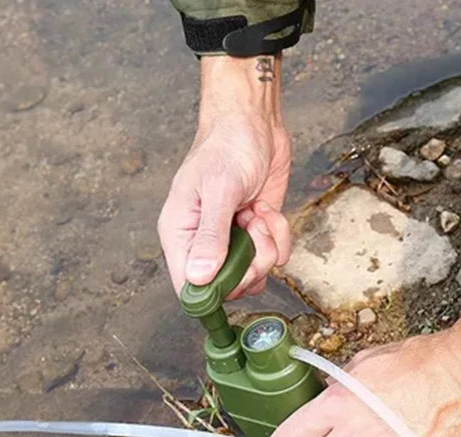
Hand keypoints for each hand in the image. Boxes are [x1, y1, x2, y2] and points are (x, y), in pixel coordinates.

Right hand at [159, 55, 291, 297]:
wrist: (254, 121)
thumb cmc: (227, 145)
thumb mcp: (219, 190)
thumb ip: (211, 236)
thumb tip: (199, 277)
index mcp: (181, 234)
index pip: (188, 286)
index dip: (213, 292)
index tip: (235, 274)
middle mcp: (204, 242)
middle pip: (228, 287)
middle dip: (250, 265)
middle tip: (254, 234)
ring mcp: (233, 240)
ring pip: (255, 273)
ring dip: (267, 248)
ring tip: (259, 215)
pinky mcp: (257, 233)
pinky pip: (274, 256)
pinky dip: (279, 236)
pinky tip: (267, 210)